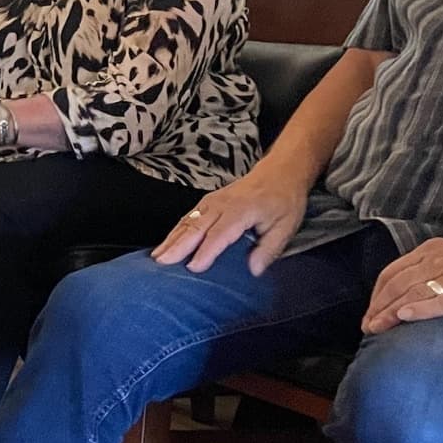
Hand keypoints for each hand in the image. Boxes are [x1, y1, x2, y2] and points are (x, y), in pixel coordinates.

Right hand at [151, 163, 309, 275]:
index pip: (219, 234)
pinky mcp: (207, 202)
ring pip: (187, 222)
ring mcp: (211, 201)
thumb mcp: (286, 226)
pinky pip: (187, 217)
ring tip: (157, 256)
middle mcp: (221, 205)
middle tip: (161, 263)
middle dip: (177, 246)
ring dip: (170, 239)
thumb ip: (268, 249)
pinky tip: (166, 243)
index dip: (206, 251)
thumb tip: (253, 270)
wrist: (279, 172)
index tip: (193, 268)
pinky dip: (175, 231)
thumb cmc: (284, 200)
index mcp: (241, 211)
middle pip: (195, 227)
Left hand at [361, 238, 442, 333]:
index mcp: (431, 249)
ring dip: (390, 312)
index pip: (391, 273)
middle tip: (368, 327)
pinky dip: (422, 309)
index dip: (376, 296)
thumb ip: (424, 273)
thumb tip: (395, 302)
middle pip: (398, 284)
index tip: (368, 315)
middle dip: (379, 307)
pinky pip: (442, 300)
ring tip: (377, 329)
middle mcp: (440, 258)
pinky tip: (405, 317)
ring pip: (413, 292)